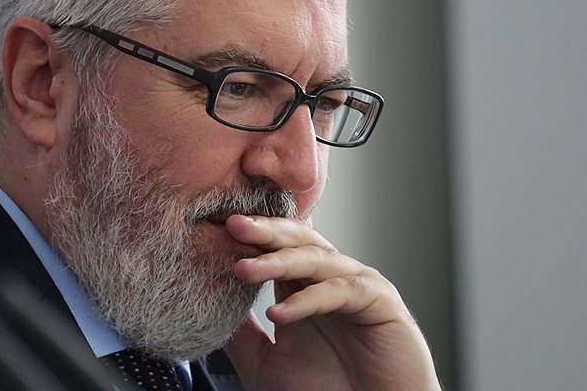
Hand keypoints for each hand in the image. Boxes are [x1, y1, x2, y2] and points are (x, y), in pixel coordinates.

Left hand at [223, 214, 440, 390]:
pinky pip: (341, 290)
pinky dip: (308, 299)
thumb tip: (206, 305)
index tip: (214, 230)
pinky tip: (280, 312)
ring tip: (244, 269)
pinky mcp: (380, 300)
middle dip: (264, 230)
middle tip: (233, 225)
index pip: (275, 246)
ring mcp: (356, 285)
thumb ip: (242, 332)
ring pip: (315, 259)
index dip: (248, 237)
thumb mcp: (264, 362)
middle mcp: (330, 277)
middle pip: (297, 239)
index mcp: (303, 285)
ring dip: (278, 261)